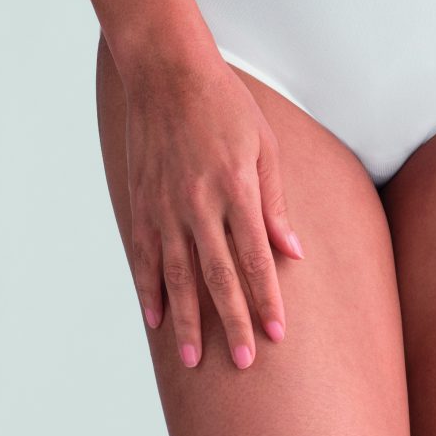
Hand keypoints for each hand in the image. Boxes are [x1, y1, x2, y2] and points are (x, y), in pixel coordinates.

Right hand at [123, 58, 304, 371]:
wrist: (168, 73)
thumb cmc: (226, 105)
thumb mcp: (265, 146)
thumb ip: (275, 203)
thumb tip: (293, 252)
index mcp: (237, 189)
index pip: (256, 259)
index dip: (267, 300)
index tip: (277, 335)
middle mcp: (200, 204)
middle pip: (219, 277)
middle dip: (233, 322)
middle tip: (243, 362)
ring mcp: (166, 206)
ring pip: (178, 276)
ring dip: (187, 320)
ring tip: (194, 358)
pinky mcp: (142, 203)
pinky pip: (146, 256)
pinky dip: (149, 290)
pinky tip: (154, 319)